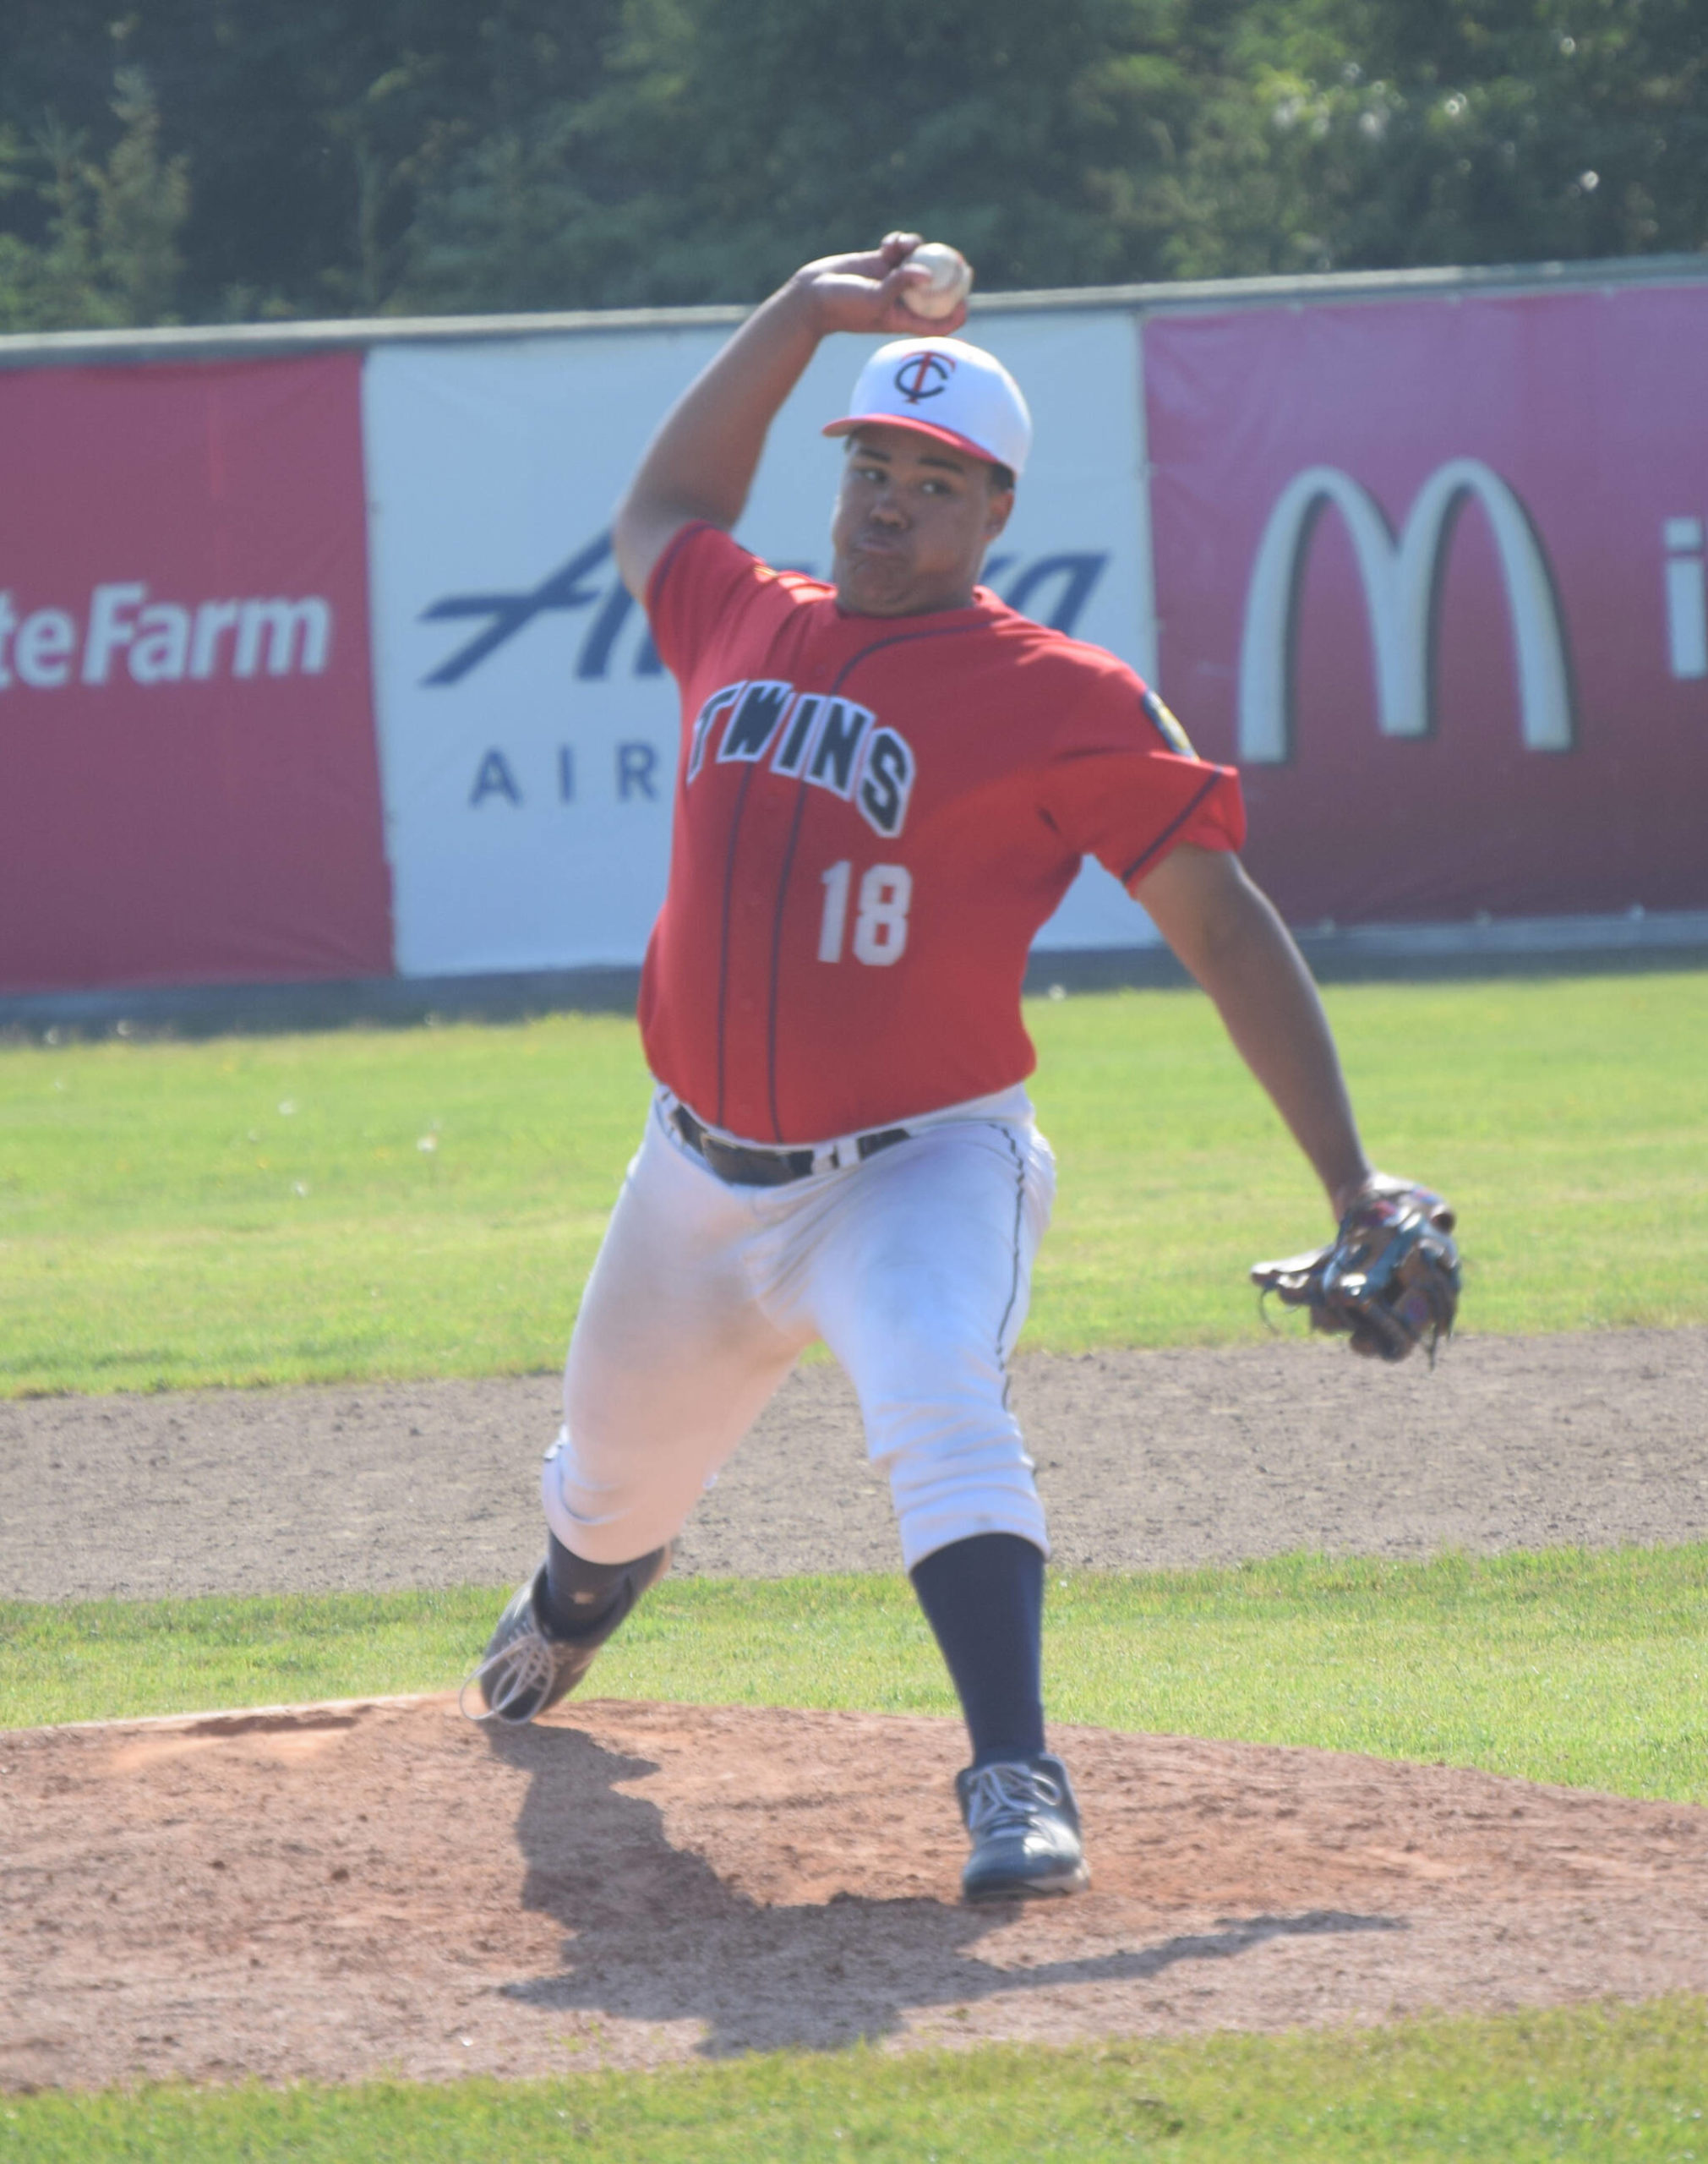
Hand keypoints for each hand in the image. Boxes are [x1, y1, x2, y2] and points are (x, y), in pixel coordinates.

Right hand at [787, 233, 968, 338]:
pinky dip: (900, 241)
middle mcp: (903, 299)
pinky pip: (902, 247)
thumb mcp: (874, 300)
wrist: (814, 293)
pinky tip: (891, 242)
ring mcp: (893, 278)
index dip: (956, 311)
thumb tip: (929, 273)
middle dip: (950, 274)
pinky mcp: (882, 261)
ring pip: (920, 261)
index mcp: (904, 319)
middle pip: (937, 289)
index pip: (938, 321)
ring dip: (918, 249)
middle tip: (962, 262)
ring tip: (903, 246)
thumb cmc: (843, 305)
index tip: (966, 297)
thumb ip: (900, 285)